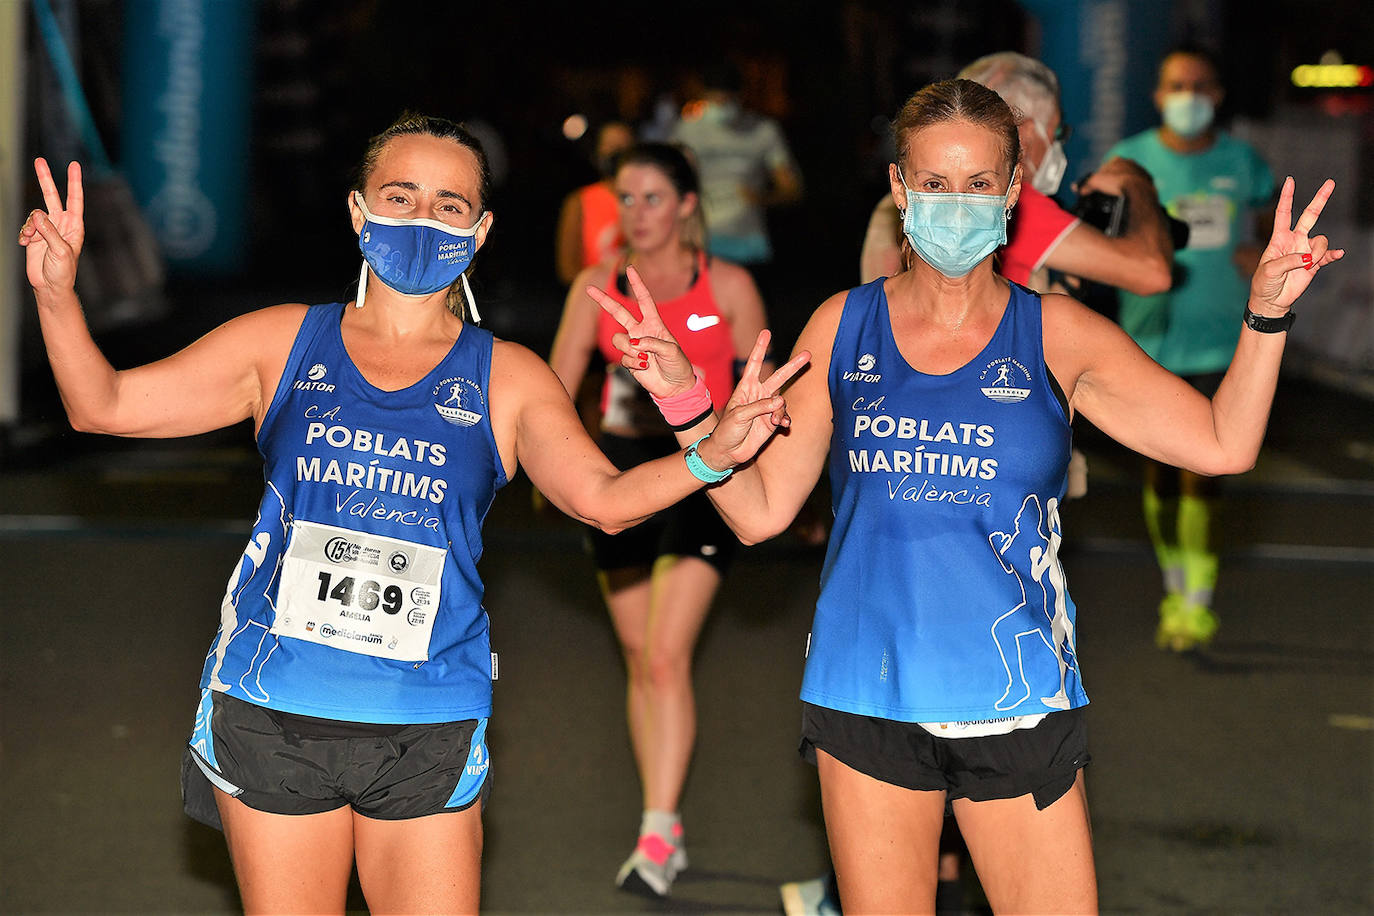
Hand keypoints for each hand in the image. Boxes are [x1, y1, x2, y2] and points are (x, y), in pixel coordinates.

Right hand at [18, 159, 84, 294]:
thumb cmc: (63, 271)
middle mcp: (61, 224)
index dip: (74, 182)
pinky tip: (25, 243)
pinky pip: (25, 226)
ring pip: (34, 214)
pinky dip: (23, 233)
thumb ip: (49, 232)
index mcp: (74, 225)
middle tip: (39, 161)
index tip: (74, 165)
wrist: (50, 285)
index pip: (75, 199)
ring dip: (29, 226)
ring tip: (31, 239)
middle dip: (45, 179)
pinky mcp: (34, 235)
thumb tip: (38, 215)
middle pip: (52, 196)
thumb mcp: (60, 251)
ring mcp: (46, 228)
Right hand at [584, 264, 696, 397]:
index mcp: (654, 323)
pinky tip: (645, 367)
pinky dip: (633, 363)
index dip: (637, 284)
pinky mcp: (629, 360)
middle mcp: (641, 331)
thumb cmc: (677, 365)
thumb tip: (634, 342)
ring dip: (630, 349)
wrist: (674, 386)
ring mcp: (634, 345)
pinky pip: (623, 358)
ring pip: (619, 340)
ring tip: (645, 359)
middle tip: (588, 289)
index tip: (630, 269)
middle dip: (603, 301)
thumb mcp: (671, 351)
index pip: (644, 300)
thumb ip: (653, 343)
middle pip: (619, 313)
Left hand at [698, 329, 810, 469]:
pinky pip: (784, 416)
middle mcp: (758, 395)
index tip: (766, 333)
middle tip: (808, 355)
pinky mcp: (772, 422)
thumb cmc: (727, 430)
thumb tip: (780, 400)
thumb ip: (760, 407)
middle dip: (793, 366)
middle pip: (779, 376)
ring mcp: (766, 408)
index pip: (754, 364)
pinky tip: (782, 425)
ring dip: (780, 410)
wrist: (728, 452)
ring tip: (775, 421)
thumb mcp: (739, 415)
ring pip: (782, 401)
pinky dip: (784, 419)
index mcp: (746, 388)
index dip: (760, 348)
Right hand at [1077, 156, 1151, 196]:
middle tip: (1105, 192)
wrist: (1138, 191)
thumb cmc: (1119, 183)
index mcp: (1117, 160)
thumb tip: (1078, 188)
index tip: (1095, 186)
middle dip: (1111, 181)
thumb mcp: (1095, 182)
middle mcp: (1130, 164)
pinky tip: (1127, 197)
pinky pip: (1136, 187)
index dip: (1098, 178)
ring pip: (1127, 179)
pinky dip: (1131, 192)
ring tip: (1116, 196)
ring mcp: (1140, 172)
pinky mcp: (1147, 182)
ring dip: (1122, 186)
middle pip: (1116, 173)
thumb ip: (1086, 184)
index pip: (1103, 168)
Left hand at [1249, 177, 1343, 313]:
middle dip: (1320, 199)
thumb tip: (1307, 257)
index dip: (1287, 197)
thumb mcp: (1269, 271)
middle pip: (1310, 215)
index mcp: (1279, 238)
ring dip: (1316, 253)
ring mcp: (1306, 251)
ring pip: (1321, 241)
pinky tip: (1338, 255)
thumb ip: (1288, 261)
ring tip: (1306, 266)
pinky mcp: (1315, 264)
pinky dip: (1333, 254)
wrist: (1271, 301)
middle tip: (1330, 182)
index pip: (1283, 213)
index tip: (1290, 180)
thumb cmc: (1264, 284)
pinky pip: (1328, 255)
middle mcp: (1295, 241)